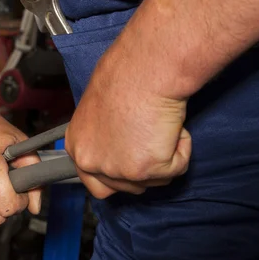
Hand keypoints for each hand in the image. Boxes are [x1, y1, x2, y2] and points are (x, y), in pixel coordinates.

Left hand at [65, 52, 191, 198]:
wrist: (144, 71)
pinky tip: (171, 126)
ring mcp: (116, 169)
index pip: (95, 182)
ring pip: (153, 181)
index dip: (119, 175)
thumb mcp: (100, 113)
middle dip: (144, 170)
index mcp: (77, 147)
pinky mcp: (143, 170)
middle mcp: (90, 163)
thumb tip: (122, 150)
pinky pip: (175, 168)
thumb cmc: (125, 79)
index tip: (133, 162)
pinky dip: (181, 149)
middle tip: (153, 141)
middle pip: (125, 188)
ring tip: (159, 126)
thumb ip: (105, 139)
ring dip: (164, 157)